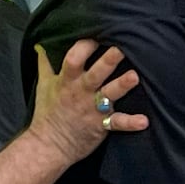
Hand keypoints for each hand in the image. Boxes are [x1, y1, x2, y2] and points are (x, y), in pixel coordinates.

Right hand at [27, 40, 147, 163]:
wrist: (47, 146)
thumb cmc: (47, 113)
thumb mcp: (43, 85)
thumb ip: (45, 63)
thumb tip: (41, 45)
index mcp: (66, 81)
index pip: (73, 59)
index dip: (84, 47)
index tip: (97, 37)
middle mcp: (81, 93)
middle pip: (95, 74)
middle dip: (108, 61)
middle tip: (121, 49)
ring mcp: (92, 109)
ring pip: (109, 94)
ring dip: (122, 86)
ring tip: (134, 77)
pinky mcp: (101, 126)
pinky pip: (117, 123)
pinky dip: (130, 123)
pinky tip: (143, 121)